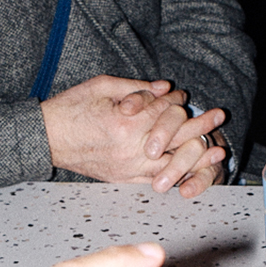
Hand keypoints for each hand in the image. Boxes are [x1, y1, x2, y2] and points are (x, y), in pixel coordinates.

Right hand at [41, 75, 225, 193]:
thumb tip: (165, 88)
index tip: (190, 97)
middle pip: (176, 138)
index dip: (178, 102)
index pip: (164, 112)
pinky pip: (156, 180)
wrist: (45, 138)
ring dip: (197, 156)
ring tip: (218, 150)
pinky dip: (176, 176)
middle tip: (219, 116)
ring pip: (172, 164)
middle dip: (201, 126)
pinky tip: (192, 172)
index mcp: (126, 124)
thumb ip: (137, 87)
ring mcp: (128, 168)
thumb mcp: (102, 86)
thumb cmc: (70, 109)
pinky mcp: (122, 179)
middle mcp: (130, 149)